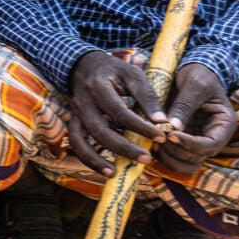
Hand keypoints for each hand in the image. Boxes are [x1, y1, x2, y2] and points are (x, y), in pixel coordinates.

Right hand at [65, 50, 168, 176]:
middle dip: (123, 147)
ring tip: (115, 173)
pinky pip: (77, 144)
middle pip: (100, 130)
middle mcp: (84, 103)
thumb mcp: (133, 75)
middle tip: (146, 158)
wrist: (84, 65)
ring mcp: (76, 114)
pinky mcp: (75, 123)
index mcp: (99, 87)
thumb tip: (163, 121)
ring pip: (80, 140)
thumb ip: (147, 97)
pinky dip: (88, 159)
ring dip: (96, 159)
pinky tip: (106, 170)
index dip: (141, 126)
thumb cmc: (114, 71)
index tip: (161, 136)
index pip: (120, 112)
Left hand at [154, 62, 235, 174]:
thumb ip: (184, 106)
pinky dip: (163, 155)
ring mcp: (197, 141)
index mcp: (224, 124)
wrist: (190, 72)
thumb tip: (174, 128)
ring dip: (169, 157)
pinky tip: (151, 142)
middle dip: (176, 151)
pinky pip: (174, 157)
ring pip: (186, 163)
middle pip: (197, 158)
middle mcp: (212, 137)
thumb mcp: (194, 85)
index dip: (191, 144)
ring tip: (153, 142)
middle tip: (158, 138)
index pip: (211, 145)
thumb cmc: (197, 75)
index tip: (171, 134)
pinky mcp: (183, 141)